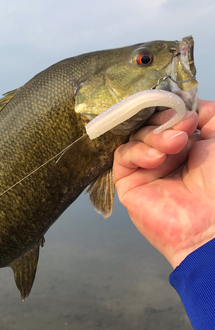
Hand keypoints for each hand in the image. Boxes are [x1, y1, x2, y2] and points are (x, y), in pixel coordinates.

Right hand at [113, 99, 214, 267]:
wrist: (214, 225)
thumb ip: (205, 111)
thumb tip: (182, 104)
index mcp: (188, 144)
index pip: (167, 115)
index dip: (171, 109)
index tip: (187, 114)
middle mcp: (167, 155)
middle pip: (149, 122)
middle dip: (165, 121)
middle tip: (183, 130)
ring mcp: (147, 169)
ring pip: (136, 136)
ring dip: (154, 136)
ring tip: (176, 147)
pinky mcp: (129, 183)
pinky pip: (123, 156)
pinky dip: (138, 151)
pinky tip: (156, 159)